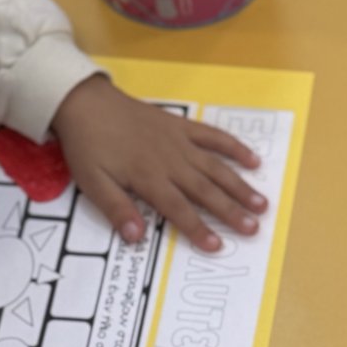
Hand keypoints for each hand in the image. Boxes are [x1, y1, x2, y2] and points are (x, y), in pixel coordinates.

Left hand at [51, 75, 267, 253]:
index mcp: (148, 178)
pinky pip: (213, 136)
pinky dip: (234, 148)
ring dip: (240, 186)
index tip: (217, 246)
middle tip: (254, 228)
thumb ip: (116, 209)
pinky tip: (253, 161)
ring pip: (215, 167)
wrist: (84, 101)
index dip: (198, 228)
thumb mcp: (92, 182)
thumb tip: (136, 238)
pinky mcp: (182, 126)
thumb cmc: (88, 145)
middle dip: (231, 211)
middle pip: (205, 190)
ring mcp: (179, 142)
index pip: (178, 209)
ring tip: (261, 203)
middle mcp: (170, 161)